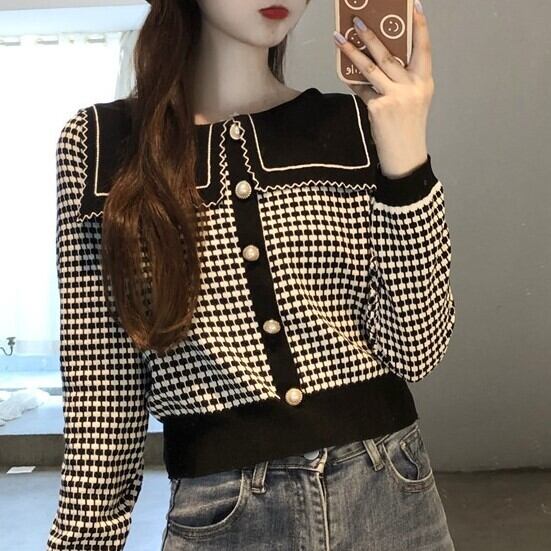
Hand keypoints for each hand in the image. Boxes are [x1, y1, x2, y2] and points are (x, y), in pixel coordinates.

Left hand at [333, 2, 433, 178]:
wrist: (404, 155)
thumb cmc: (407, 128)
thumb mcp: (412, 100)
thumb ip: (399, 82)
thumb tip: (374, 64)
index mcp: (425, 82)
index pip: (424, 48)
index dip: (420, 26)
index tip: (414, 6)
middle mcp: (413, 87)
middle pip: (390, 54)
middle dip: (371, 35)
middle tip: (357, 21)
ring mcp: (396, 97)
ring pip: (371, 68)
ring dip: (352, 52)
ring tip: (339, 38)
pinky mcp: (379, 108)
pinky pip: (362, 90)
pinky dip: (353, 82)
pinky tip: (343, 73)